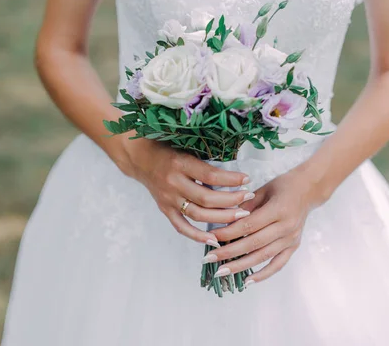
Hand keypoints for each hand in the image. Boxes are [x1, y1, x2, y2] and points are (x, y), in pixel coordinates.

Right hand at [119, 138, 254, 244]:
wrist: (140, 158)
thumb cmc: (167, 150)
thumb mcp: (185, 149)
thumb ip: (205, 162)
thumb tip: (235, 174)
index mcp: (180, 164)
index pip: (210, 175)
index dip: (231, 179)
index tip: (247, 179)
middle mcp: (173, 183)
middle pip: (206, 198)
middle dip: (231, 201)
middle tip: (249, 199)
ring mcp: (168, 199)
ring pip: (198, 215)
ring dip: (221, 218)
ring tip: (240, 216)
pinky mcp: (164, 209)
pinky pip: (181, 227)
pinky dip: (197, 236)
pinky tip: (214, 240)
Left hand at [206, 167, 324, 283]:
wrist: (309, 190)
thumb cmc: (283, 186)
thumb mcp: (263, 189)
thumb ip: (245, 205)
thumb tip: (223, 219)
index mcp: (278, 209)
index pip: (249, 225)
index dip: (229, 232)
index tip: (211, 237)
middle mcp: (286, 227)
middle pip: (253, 243)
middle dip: (229, 252)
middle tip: (209, 258)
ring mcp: (291, 239)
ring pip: (263, 256)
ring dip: (241, 266)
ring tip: (222, 271)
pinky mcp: (293, 247)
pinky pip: (278, 264)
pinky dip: (263, 274)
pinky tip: (247, 281)